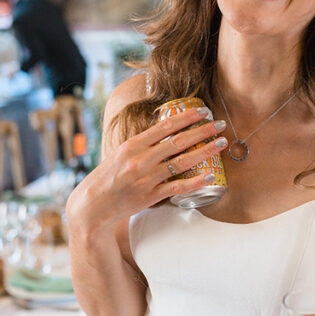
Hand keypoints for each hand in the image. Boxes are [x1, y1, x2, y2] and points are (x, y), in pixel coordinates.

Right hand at [66, 106, 226, 228]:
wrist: (93, 204)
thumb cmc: (109, 175)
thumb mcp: (122, 152)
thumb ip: (143, 143)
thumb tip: (168, 129)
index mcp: (132, 145)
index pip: (164, 126)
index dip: (187, 117)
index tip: (204, 111)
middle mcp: (140, 160)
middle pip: (178, 142)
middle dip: (202, 131)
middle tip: (221, 124)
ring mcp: (146, 179)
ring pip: (182, 162)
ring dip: (205, 151)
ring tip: (221, 143)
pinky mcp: (150, 196)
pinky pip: (178, 187)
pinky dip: (196, 181)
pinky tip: (210, 175)